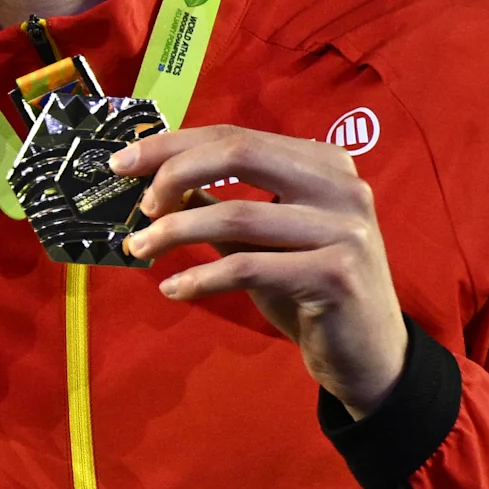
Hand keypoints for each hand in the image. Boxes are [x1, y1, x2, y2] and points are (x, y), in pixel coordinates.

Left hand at [116, 124, 409, 413]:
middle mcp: (342, 186)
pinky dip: (200, 277)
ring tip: (138, 249)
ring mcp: (345, 228)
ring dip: (174, 232)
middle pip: (239, 153)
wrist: (366, 352)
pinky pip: (248, 267)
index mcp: (323, 164)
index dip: (172, 145)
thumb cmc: (305, 288)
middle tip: (138, 206)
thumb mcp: (257, 239)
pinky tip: (172, 288)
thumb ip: (215, 206)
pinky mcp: (335, 274)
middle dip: (173, 173)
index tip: (122, 162)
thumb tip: (152, 183)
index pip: (236, 136)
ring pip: (237, 214)